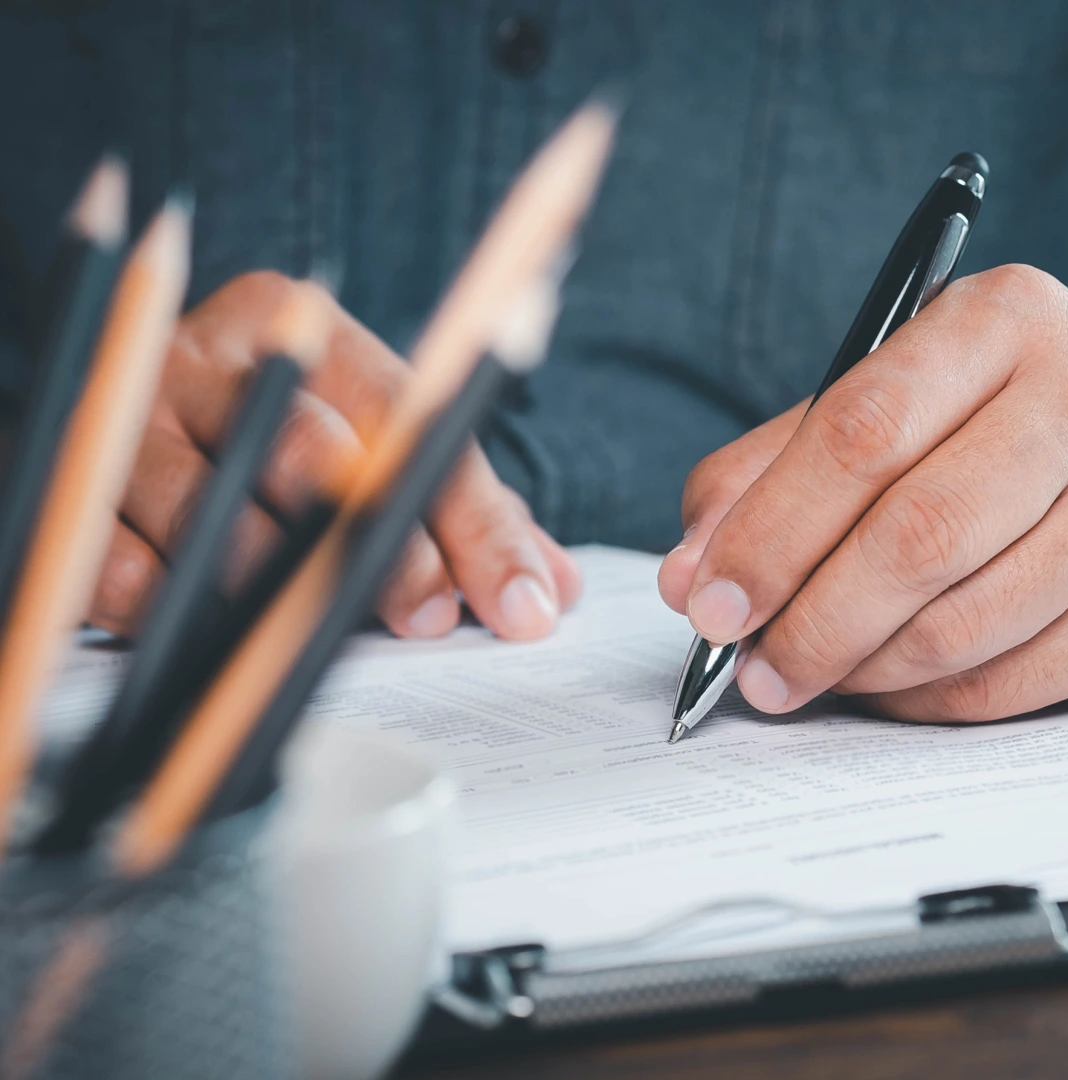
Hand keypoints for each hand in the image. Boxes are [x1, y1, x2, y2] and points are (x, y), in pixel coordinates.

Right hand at [90, 271, 581, 639]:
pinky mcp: (64, 477)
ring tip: (312, 642)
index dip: (471, 520)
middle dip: (381, 555)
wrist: (125, 405)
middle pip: (311, 456)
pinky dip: (168, 610)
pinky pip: (114, 560)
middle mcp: (212, 357)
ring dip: (275, 592)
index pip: (412, 421)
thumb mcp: (379, 451)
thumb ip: (468, 513)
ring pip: (210, 514)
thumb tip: (549, 588)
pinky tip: (213, 640)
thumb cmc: (286, 441)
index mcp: (305, 329)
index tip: (517, 602)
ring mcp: (127, 411)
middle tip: (426, 623)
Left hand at [658, 264, 1067, 721]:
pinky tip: (894, 690)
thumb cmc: (1015, 432)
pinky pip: (1015, 681)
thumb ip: (783, 466)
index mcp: (1010, 318)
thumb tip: (694, 573)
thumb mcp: (905, 399)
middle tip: (757, 669)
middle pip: (919, 536)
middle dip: (814, 621)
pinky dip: (932, 702)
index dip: (773, 529)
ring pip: (966, 625)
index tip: (708, 598)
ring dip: (867, 672)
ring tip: (816, 678)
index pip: (864, 430)